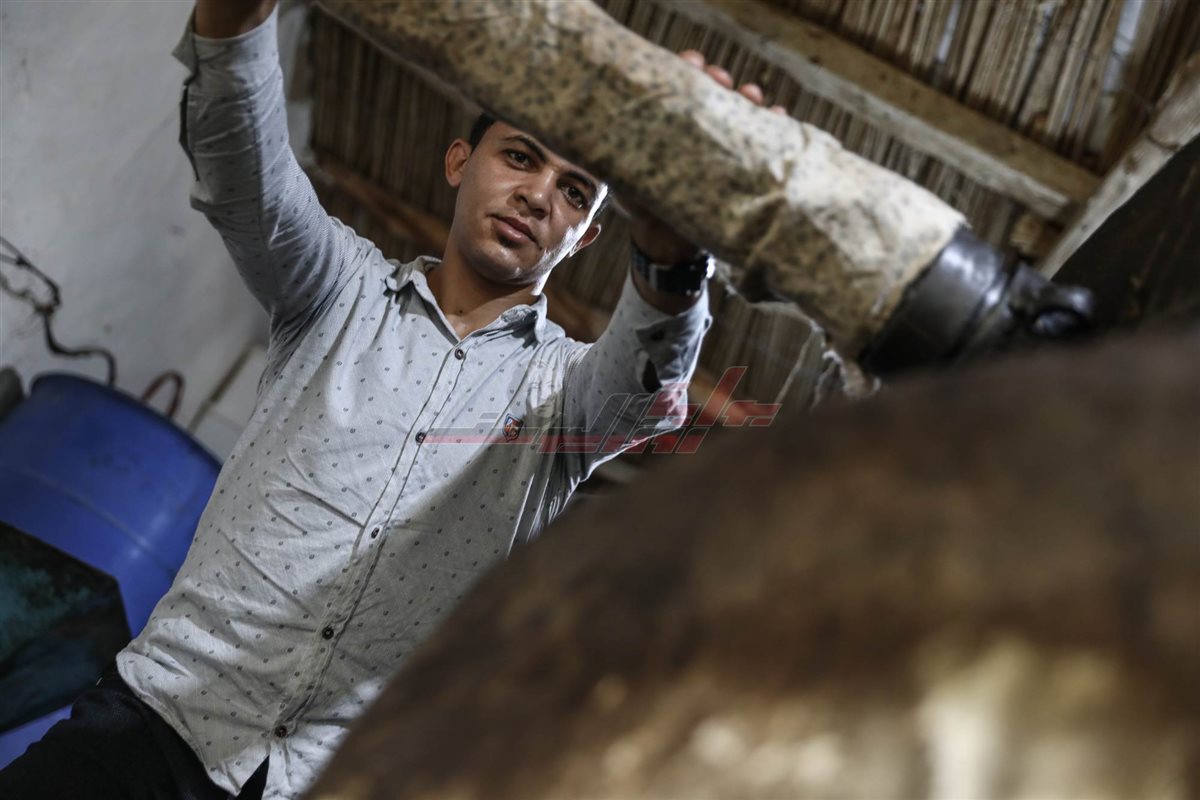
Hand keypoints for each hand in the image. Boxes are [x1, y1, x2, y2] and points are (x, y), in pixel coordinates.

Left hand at [618, 50, 786, 263]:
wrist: (671, 244)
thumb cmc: (646, 209)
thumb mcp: (629, 183)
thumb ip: (621, 165)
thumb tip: (602, 150)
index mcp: (667, 124)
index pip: (677, 86)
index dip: (685, 69)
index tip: (692, 65)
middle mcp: (695, 128)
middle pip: (710, 92)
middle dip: (717, 81)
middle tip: (721, 81)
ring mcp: (720, 145)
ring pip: (736, 110)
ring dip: (746, 98)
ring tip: (752, 96)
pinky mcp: (740, 164)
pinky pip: (760, 140)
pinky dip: (771, 125)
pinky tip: (777, 116)